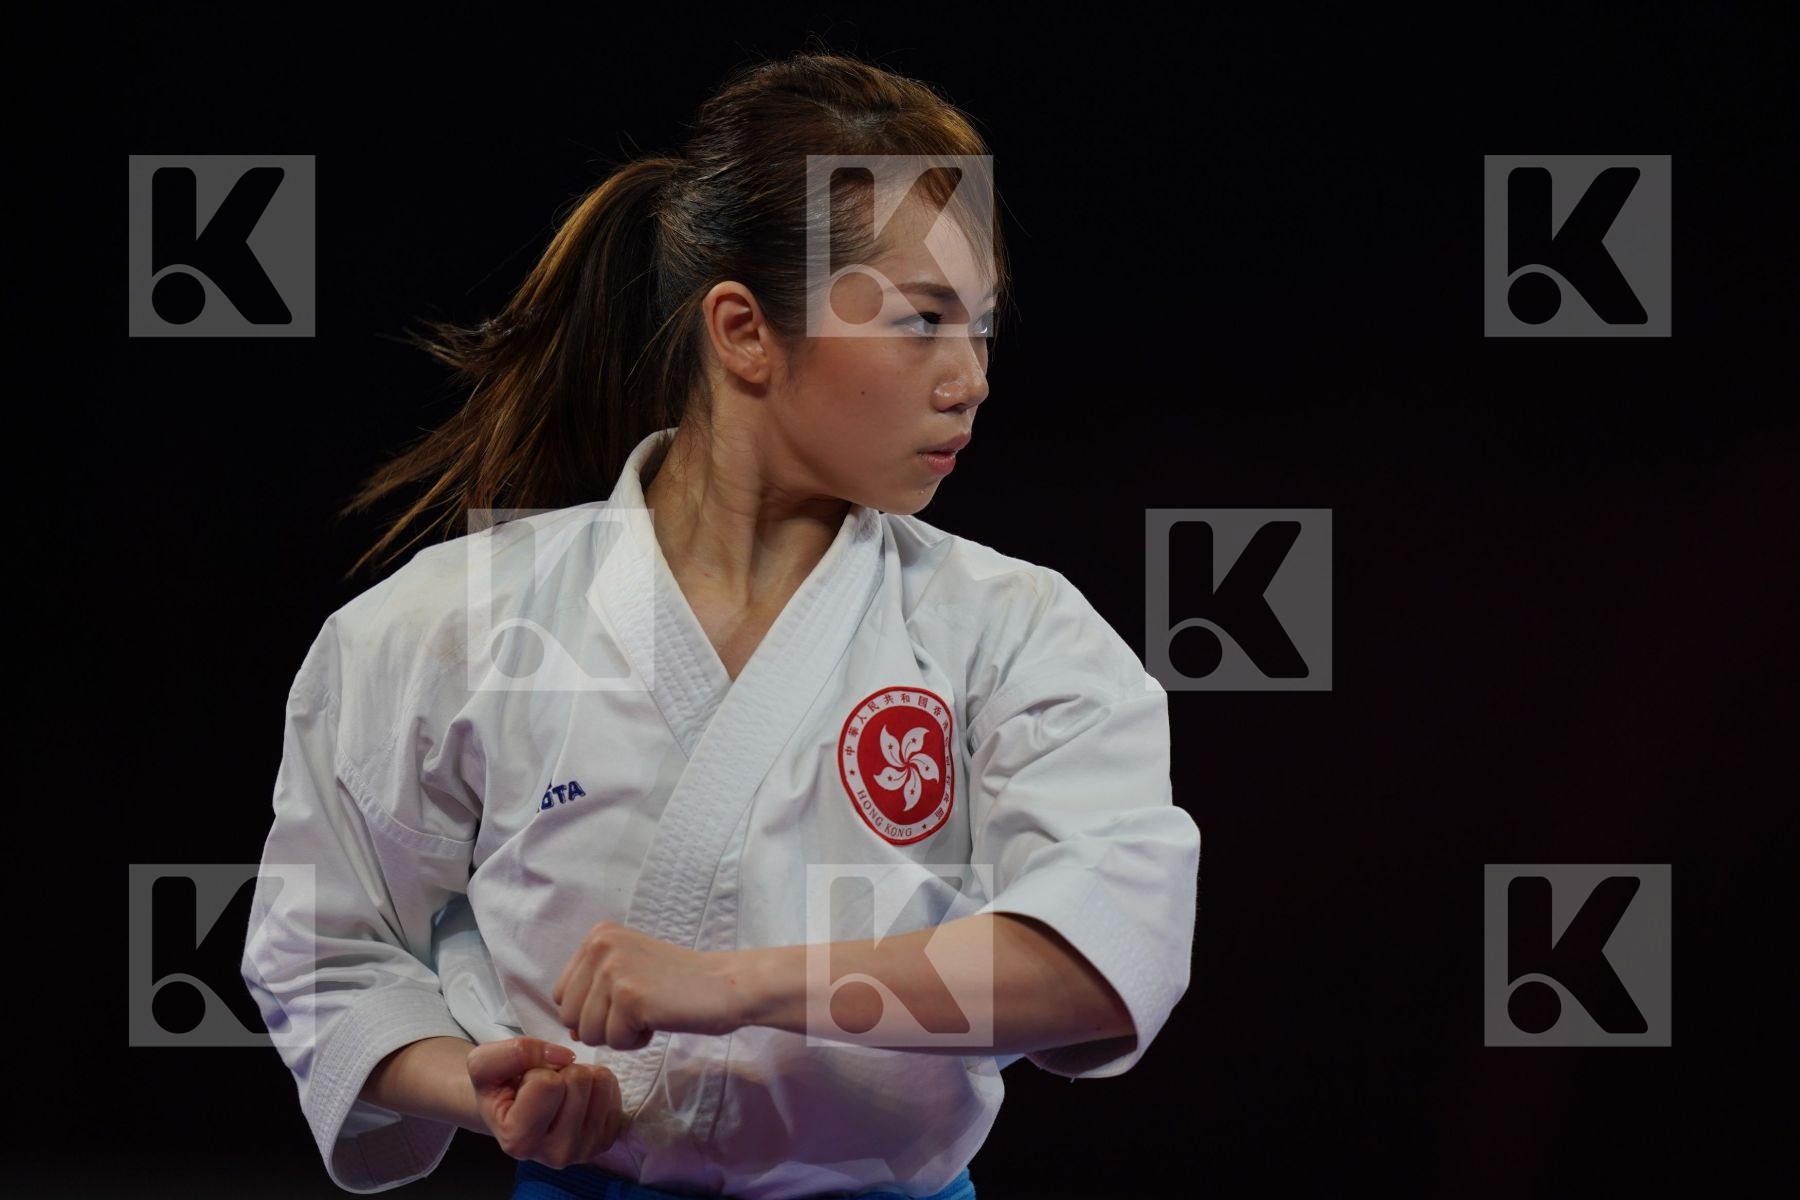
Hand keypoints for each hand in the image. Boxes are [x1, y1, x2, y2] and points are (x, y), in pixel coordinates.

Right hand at [467, 1037, 623, 1167]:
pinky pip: (613, 1088)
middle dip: (560, 1071)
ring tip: (559, 1090)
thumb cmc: (498, 1086)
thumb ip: (515, 1051)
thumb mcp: (484, 1061)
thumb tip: (566, 1056)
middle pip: (578, 1080)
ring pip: (600, 1082)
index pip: (548, 1083)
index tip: (524, 1084)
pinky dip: (595, 1082)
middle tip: (543, 1085)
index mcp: (519, 1141)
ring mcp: (585, 1150)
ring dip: (579, 1073)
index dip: (536, 1070)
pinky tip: (576, 1097)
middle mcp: (555, 1154)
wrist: (510, 1108)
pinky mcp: (605, 1140)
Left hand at [552, 920, 753, 1048]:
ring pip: (588, 1033)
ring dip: (619, 1034)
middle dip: (602, 1025)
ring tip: (650, 1012)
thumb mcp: (627, 974)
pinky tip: (658, 1019)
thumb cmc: (677, 985)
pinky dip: (636, 1042)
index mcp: (597, 935)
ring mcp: (613, 969)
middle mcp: (600, 945)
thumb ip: (592, 993)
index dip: (591, 1010)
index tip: (626, 1000)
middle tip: (640, 1008)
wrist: (723, 986)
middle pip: (569, 1016)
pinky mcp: (629, 996)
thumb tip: (569, 1030)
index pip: (562, 994)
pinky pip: (613, 1042)